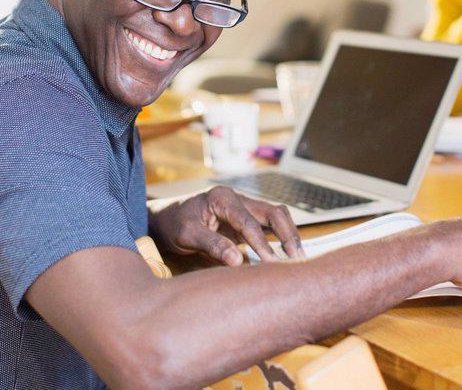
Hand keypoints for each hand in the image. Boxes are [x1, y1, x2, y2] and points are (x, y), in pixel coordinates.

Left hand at [149, 186, 303, 265]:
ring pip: (276, 216)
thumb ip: (213, 245)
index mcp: (222, 198)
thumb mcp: (187, 235)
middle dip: (287, 234)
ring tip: (296, 257)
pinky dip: (280, 237)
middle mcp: (237, 198)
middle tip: (296, 258)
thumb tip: (238, 262)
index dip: (262, 244)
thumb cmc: (173, 224)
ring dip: (288, 234)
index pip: (249, 222)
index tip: (272, 263)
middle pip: (273, 212)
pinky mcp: (246, 219)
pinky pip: (269, 225)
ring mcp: (243, 207)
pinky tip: (286, 254)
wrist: (165, 218)